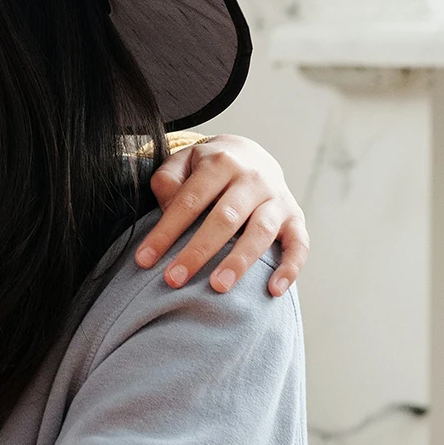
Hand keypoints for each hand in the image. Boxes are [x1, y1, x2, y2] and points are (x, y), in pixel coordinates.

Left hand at [136, 134, 308, 296]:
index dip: (165, 232)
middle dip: (198, 251)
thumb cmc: (206, 167)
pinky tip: (273, 290)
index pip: (189, 201)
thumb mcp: (182, 162)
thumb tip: (167, 208)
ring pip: (261, 232)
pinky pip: (299, 244)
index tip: (144, 260)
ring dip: (239, 261)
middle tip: (174, 280)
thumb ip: (167, 180)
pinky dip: (290, 267)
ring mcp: (277, 198)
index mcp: (220, 162)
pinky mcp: (295, 217)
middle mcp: (253, 179)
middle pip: (225, 218)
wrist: (250, 154)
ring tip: (218, 287)